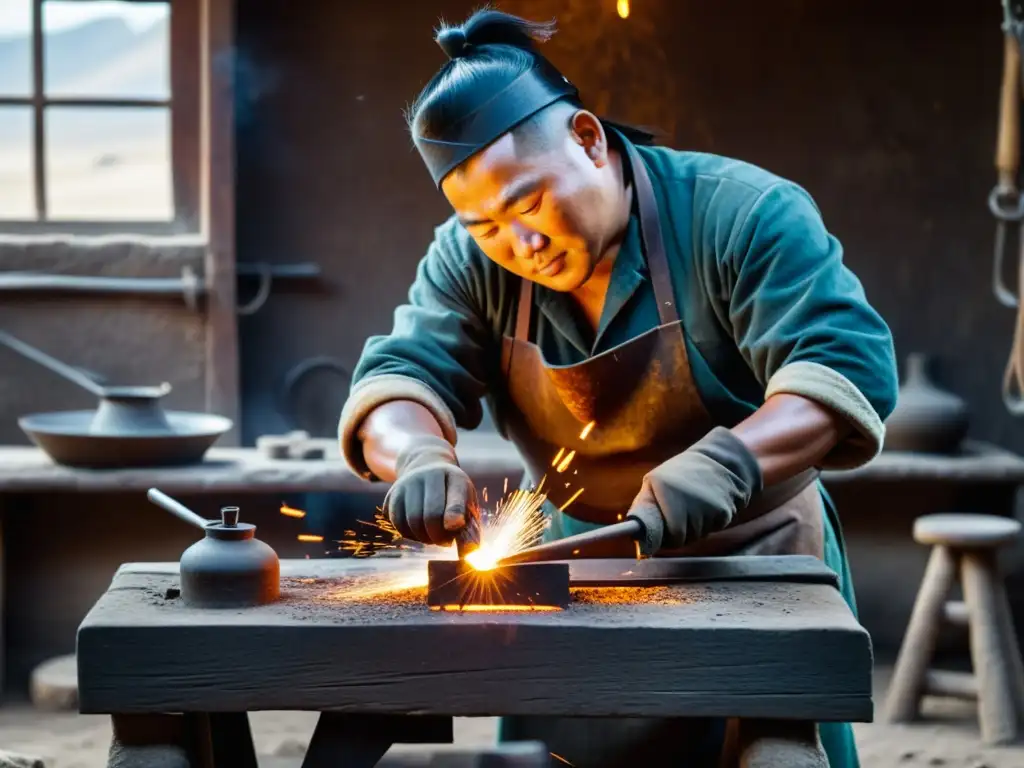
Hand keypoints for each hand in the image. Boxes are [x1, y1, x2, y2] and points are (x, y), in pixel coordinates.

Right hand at [383, 435, 479, 545]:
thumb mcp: (466, 498)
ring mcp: (404, 485)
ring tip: (433, 536)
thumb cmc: (452, 491)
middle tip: (446, 542)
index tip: (456, 527)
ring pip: (411, 522)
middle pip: (430, 515)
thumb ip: (469, 523)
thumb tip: (468, 552)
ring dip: (423, 538)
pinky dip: (409, 534)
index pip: (454, 498)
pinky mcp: (390, 496)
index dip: (454, 514)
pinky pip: (397, 524)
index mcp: (451, 476)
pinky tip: (419, 531)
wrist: (426, 467)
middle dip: (439, 536)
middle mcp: (425, 476)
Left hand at [627, 427, 762, 552]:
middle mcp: (685, 498)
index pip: (668, 533)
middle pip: (682, 539)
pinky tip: (708, 505)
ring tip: (694, 506)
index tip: (662, 539)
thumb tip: (634, 534)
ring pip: (697, 535)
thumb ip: (643, 507)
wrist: (719, 460)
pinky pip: (713, 528)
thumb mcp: (655, 482)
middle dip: (679, 534)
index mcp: (664, 488)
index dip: (666, 539)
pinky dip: (710, 522)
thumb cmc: (679, 476)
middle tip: (679, 516)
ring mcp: (706, 505)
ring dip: (695, 528)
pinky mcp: (724, 510)